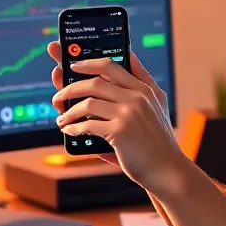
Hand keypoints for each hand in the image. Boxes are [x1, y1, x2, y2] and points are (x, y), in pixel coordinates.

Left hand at [45, 41, 189, 195]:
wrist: (167, 168)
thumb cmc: (158, 139)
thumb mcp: (158, 103)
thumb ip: (142, 80)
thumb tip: (129, 56)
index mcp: (144, 88)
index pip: (111, 66)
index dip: (88, 63)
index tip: (73, 64)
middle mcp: (137, 97)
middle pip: (94, 82)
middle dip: (70, 88)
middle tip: (58, 96)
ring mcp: (128, 113)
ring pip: (88, 103)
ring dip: (69, 111)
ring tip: (61, 118)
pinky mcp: (119, 132)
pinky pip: (88, 125)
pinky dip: (74, 127)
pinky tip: (68, 130)